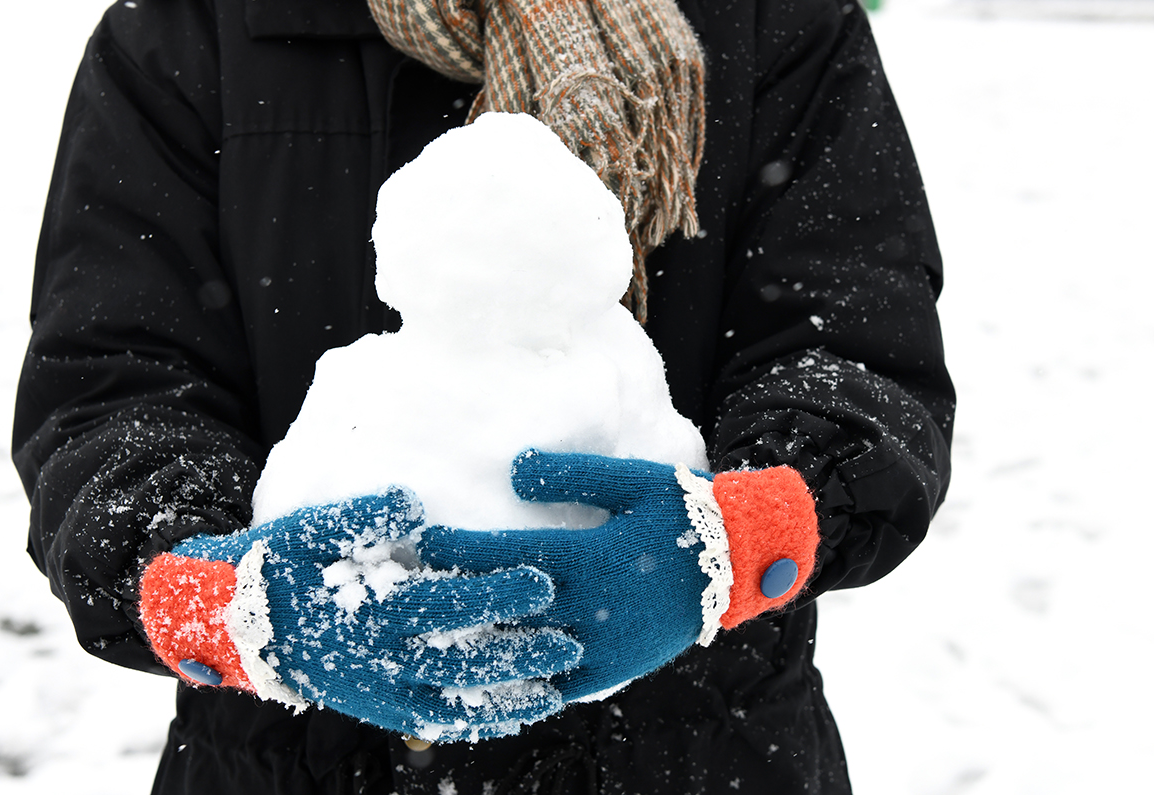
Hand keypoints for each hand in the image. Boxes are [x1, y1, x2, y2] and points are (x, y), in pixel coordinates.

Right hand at [139, 487, 582, 740]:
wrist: (234, 624)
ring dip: (505, 698)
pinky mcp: (377, 708)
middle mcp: (376, 660)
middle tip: (569, 642)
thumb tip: (412, 503)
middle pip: (457, 660)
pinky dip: (474, 721)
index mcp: (366, 610)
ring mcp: (377, 693)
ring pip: (450, 702)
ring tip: (558, 689)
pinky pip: (432, 721)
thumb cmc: (281, 565)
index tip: (542, 582)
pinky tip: (514, 715)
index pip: (442, 602)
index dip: (493, 594)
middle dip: (516, 652)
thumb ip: (362, 516)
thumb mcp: (310, 529)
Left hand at [419, 451, 717, 701]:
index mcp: (592, 557)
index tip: (423, 542)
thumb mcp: (632, 480)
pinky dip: (521, 680)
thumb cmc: (682, 511)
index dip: (461, 551)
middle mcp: (593, 607)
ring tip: (438, 633)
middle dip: (457, 597)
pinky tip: (492, 675)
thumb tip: (514, 469)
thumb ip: (573, 475)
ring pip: (526, 652)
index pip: (509, 556)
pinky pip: (559, 683)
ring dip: (479, 643)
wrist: (742, 561)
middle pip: (507, 607)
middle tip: (411, 591)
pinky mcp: (617, 668)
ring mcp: (604, 645)